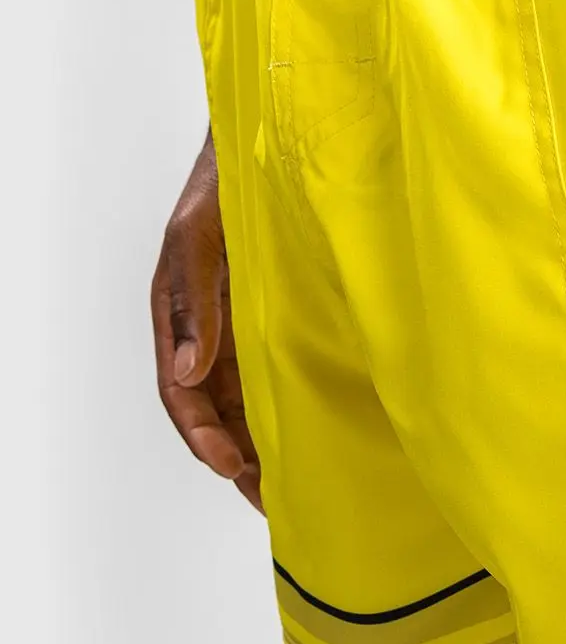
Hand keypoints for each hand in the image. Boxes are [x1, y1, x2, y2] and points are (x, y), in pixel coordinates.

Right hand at [151, 132, 262, 511]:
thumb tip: (189, 371)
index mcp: (178, 315)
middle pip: (213, 409)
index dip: (203, 434)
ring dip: (259, 443)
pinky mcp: (275, 320)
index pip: (182, 392)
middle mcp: (208, 330)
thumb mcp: (201, 239)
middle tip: (268, 499)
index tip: (232, 467)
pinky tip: (309, 436)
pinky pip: (274, 375)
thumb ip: (194, 303)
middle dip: (235, 456)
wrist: (277, 144)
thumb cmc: (227, 183)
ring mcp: (242, 327)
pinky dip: (284, 410)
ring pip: (244, 400)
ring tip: (288, 487)